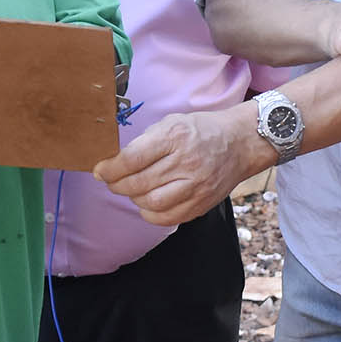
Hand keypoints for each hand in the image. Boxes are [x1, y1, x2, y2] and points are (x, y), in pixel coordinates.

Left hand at [94, 105, 265, 226]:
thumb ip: (145, 142)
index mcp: (175, 137)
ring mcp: (196, 186)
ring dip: (133, 199)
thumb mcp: (172, 123)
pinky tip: (149, 203)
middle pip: (138, 183)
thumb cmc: (201, 131)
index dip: (110, 169)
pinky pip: (167, 218)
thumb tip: (115, 162)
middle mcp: (186, 162)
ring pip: (150, 203)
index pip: (132, 158)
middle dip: (117, 185)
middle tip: (113, 181)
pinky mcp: (201, 203)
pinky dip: (150, 213)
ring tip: (133, 190)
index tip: (101, 171)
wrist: (239, 143)